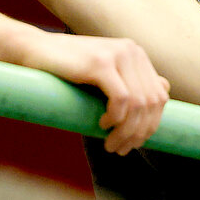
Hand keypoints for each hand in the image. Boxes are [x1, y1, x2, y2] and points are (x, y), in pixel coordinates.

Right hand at [25, 33, 168, 154]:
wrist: (33, 50)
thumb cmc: (67, 68)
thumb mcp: (106, 73)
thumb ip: (133, 79)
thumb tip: (165, 90)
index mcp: (137, 55)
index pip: (160, 97)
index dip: (151, 125)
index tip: (133, 143)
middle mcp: (132, 52)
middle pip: (151, 103)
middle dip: (139, 133)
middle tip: (121, 149)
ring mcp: (118, 55)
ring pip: (138, 105)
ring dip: (127, 132)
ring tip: (111, 145)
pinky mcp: (100, 63)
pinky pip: (122, 99)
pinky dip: (116, 118)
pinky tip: (102, 125)